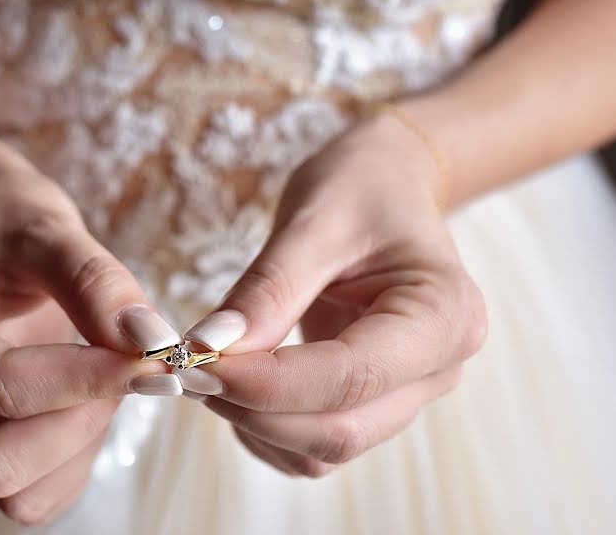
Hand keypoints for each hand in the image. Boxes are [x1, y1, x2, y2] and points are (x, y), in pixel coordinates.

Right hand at [0, 159, 178, 522]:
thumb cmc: (7, 225)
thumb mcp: (48, 228)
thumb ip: (96, 282)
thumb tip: (149, 340)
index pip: (2, 388)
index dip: (85, 379)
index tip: (151, 357)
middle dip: (79, 419)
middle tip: (123, 365)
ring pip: (17, 490)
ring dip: (81, 442)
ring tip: (101, 375)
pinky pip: (35, 494)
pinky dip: (77, 459)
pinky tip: (89, 399)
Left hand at [185, 115, 486, 476]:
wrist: (386, 185)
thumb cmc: (362, 187)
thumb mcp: (313, 220)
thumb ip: (267, 289)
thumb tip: (211, 348)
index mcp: (443, 315)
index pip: (351, 376)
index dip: (268, 383)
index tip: (199, 363)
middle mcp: (438, 368)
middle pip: (341, 428)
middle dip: (255, 408)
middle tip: (190, 369)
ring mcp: (410, 392)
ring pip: (327, 447)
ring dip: (257, 424)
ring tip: (211, 369)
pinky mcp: (376, 401)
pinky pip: (317, 445)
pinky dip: (267, 429)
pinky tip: (238, 385)